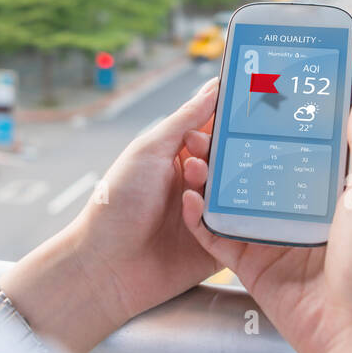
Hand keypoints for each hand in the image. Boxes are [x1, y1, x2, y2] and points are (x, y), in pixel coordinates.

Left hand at [0, 77, 222, 352]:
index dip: (225, 117)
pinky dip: (218, 214)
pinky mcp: (218, 244)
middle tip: (210, 149)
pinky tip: (197, 209)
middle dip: (225, 151)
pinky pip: (235, 225)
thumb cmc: (118, 201)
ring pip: (236, 190)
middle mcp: (195, 181)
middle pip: (230, 159)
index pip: (212, 129)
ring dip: (219, 182)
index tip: (244, 104)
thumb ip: (185, 119)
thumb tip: (214, 87)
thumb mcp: (149, 150)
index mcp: (176, 155)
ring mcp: (208, 212)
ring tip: (196, 179)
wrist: (107, 264)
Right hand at [180, 98, 351, 352]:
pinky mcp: (253, 266)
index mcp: (334, 195)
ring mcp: (275, 239)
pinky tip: (189, 198)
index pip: (302, 151)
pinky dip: (200, 219)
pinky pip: (218, 238)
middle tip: (213, 127)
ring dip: (211, 179)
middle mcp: (302, 214)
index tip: (258, 101)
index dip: (280, 127)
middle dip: (235, 150)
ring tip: (194, 156)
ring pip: (234, 200)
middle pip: (260, 172)